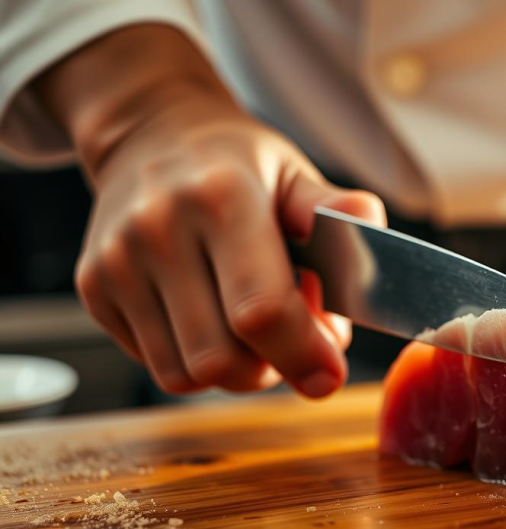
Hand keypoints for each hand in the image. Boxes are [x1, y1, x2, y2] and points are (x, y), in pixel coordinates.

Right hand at [34, 26, 384, 397]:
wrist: (150, 133)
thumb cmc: (239, 165)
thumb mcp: (295, 174)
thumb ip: (337, 211)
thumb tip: (371, 230)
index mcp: (221, 197)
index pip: (260, 310)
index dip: (303, 355)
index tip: (330, 373)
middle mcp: (157, 230)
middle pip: (220, 358)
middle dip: (273, 368)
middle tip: (296, 342)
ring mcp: (116, 263)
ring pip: (185, 375)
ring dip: (236, 372)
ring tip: (256, 330)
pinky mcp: (93, 289)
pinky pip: (156, 365)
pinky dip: (196, 361)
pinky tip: (215, 320)